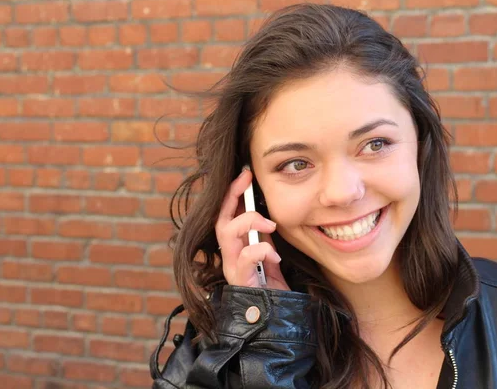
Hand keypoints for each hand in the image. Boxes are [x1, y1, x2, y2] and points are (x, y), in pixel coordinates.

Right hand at [215, 168, 289, 290]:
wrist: (276, 321)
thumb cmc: (273, 292)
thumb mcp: (271, 260)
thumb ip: (264, 242)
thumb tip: (266, 221)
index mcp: (236, 250)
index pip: (227, 216)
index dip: (233, 194)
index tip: (245, 174)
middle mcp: (229, 257)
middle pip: (220, 220)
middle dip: (232, 196)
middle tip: (246, 180)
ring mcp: (232, 269)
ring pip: (226, 234)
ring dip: (249, 222)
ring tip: (269, 224)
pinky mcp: (240, 281)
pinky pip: (244, 257)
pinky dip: (261, 250)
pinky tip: (276, 255)